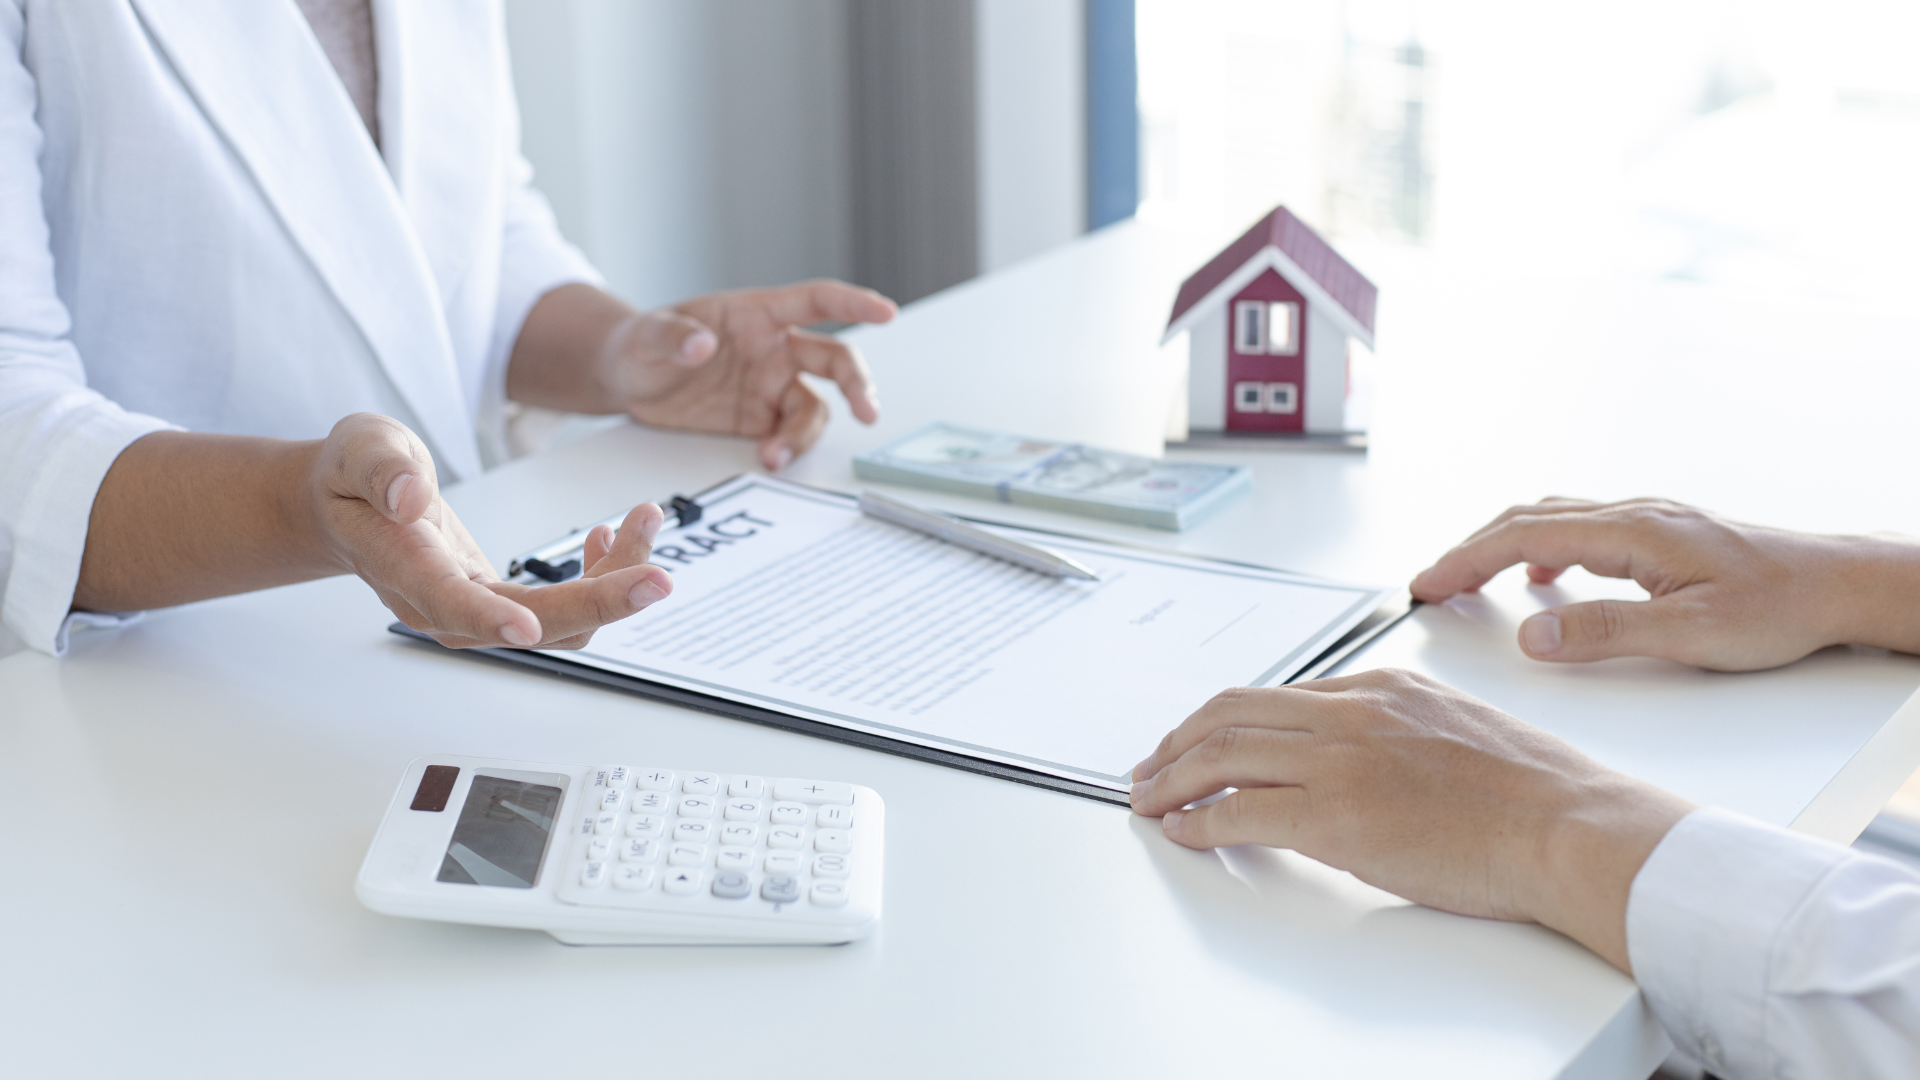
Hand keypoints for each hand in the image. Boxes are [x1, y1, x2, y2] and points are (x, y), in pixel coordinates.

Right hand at [310, 414, 673, 648]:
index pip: (448, 601)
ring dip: (615, 580)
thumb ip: (381, 467)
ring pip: (560, 621)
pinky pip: (563, 607)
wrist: (348, 508)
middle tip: (659, 578)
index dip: (490, 616)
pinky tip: (609, 535)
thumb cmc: (354, 478)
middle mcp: (444, 605)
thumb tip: (409, 496)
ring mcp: (477, 612)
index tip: (529, 625)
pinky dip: (600, 574)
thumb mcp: (360, 447)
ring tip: (645, 518)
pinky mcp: (502, 604)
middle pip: (532, 626)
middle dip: (601, 604)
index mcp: (405, 566)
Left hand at [603, 280, 895, 469]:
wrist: (627, 379)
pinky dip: (787, 449)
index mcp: (757, 314)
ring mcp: (771, 385)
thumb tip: (702, 344)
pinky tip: (768, 459)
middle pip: (835, 359)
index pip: (816, 301)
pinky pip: (790, 434)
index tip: (885, 312)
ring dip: (804, 433)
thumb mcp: (646, 335)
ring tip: (774, 455)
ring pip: (815, 407)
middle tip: (868, 412)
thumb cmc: (640, 343)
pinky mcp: (760, 419)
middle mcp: (775, 348)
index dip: (854, 302)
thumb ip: (673, 336)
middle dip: (857, 383)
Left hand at [1128, 668, 1693, 971]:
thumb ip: (1399, 731)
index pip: (1281, 694)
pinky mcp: (1336, 816)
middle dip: (1180, 739)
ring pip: (1224, 753)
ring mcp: (1342, 760)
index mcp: (1384, 686)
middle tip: (1151, 766)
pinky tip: (1184, 831)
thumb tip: (1359, 762)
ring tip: (1148, 798)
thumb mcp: (1458, 729)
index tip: (1204, 741)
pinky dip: (1199, 820)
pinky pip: (1240, 811)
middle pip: (1234, 711)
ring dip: (1173, 776)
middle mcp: (1355, 711)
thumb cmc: (1537, 795)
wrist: (1571, 826)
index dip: (1228, 720)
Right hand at [1410, 497, 1919, 670]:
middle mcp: (1633, 514)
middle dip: (1468, 550)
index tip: (1425, 584)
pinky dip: (1540, 547)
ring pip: (1551, 518)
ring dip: (1501, 544)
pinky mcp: (1660, 534)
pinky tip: (1544, 576)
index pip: (1521, 535)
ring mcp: (1647, 520)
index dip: (1464, 560)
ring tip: (1470, 578)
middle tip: (1430, 583)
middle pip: (1526, 518)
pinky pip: (1581, 529)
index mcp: (1631, 531)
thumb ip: (1605, 633)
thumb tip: (1534, 636)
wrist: (1838, 584)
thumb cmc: (1779, 607)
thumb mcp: (1689, 634)